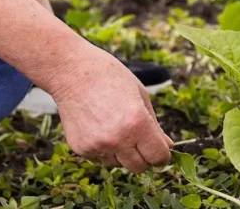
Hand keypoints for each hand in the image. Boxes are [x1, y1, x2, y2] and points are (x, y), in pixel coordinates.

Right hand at [50, 44, 173, 172]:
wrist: (72, 72)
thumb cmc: (110, 77)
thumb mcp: (141, 96)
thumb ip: (155, 125)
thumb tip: (168, 146)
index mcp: (137, 123)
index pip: (158, 157)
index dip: (162, 154)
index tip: (160, 148)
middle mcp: (118, 139)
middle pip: (139, 167)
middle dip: (144, 157)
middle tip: (139, 139)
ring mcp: (97, 146)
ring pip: (119, 164)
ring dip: (122, 153)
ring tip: (115, 126)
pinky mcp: (81, 149)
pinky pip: (100, 159)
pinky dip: (104, 149)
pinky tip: (100, 126)